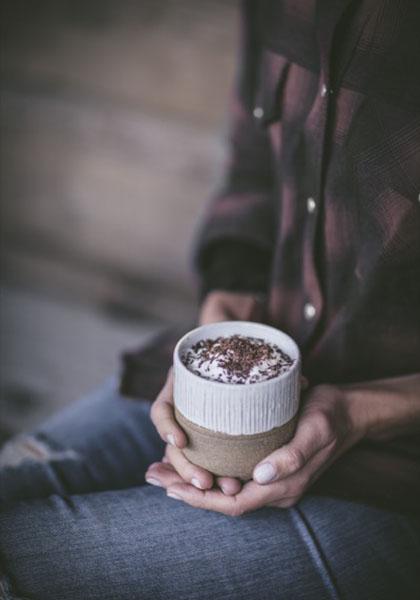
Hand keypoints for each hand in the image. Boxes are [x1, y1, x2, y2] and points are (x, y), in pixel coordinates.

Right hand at [148, 290, 265, 494]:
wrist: (235, 329)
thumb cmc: (232, 328)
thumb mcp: (237, 331)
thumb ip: (260, 349)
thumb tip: (299, 381)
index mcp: (183, 381)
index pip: (162, 407)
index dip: (166, 426)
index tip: (180, 439)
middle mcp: (185, 402)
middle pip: (173, 441)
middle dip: (185, 465)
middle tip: (207, 482)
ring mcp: (197, 417)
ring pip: (189, 454)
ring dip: (198, 475)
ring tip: (225, 489)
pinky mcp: (214, 429)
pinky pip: (207, 454)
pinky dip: (212, 469)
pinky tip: (226, 486)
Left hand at [153, 384, 365, 514]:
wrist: (348, 411)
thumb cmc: (330, 417)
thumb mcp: (316, 430)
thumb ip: (293, 456)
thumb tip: (262, 475)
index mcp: (283, 486)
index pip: (234, 503)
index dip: (200, 499)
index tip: (170, 487)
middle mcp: (274, 487)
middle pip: (222, 498)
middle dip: (186, 490)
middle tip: (153, 474)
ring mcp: (270, 477)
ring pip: (224, 487)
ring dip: (192, 480)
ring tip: (161, 468)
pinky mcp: (267, 463)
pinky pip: (231, 474)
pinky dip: (207, 469)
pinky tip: (190, 457)